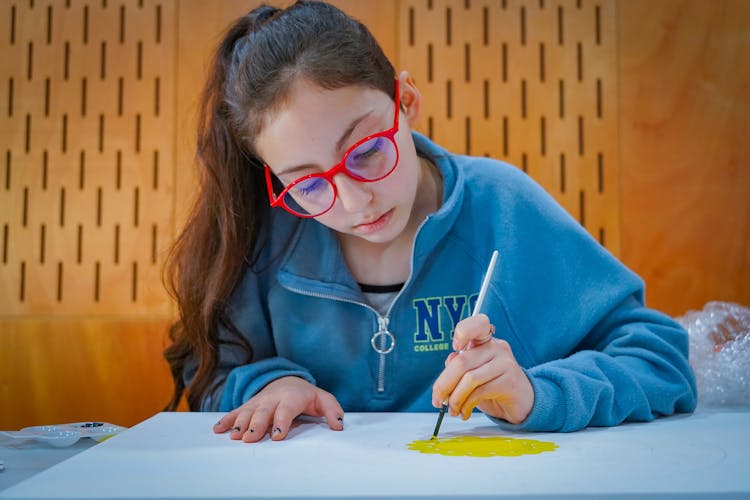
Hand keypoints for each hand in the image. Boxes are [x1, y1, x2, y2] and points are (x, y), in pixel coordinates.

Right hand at [213, 376, 343, 441]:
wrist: (287, 380)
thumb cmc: (306, 396)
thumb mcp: (323, 400)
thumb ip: (333, 411)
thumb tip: (339, 425)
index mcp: (291, 398)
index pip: (285, 410)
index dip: (280, 422)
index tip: (276, 436)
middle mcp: (272, 399)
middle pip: (262, 412)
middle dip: (255, 425)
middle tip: (249, 438)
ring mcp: (259, 402)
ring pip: (247, 412)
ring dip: (239, 424)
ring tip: (234, 436)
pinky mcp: (249, 406)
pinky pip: (235, 412)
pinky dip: (226, 420)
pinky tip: (218, 429)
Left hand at [432, 314, 533, 423]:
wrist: (521, 402)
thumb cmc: (493, 385)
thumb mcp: (473, 373)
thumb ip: (459, 366)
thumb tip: (447, 367)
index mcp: (485, 341)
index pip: (478, 323)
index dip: (464, 331)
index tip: (455, 347)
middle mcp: (496, 347)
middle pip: (462, 362)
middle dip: (443, 384)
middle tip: (437, 400)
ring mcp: (505, 363)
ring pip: (470, 379)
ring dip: (455, 398)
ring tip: (451, 410)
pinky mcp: (510, 381)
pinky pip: (480, 392)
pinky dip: (466, 405)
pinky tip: (464, 412)